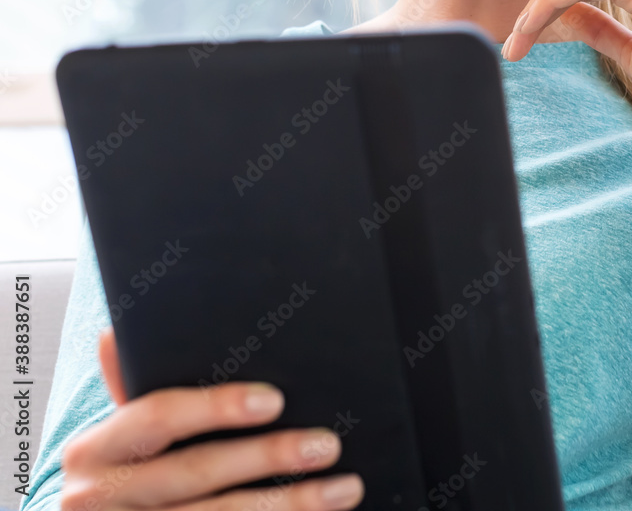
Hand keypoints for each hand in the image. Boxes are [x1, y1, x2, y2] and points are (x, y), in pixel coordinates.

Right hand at [59, 326, 364, 510]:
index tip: (274, 400)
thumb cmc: (119, 472)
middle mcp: (100, 498)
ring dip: (290, 505)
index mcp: (94, 451)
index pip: (159, 417)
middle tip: (327, 444)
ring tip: (343, 487)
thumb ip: (127, 387)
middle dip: (268, 457)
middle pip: (197, 473)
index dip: (216, 406)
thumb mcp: (115, 434)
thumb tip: (116, 331)